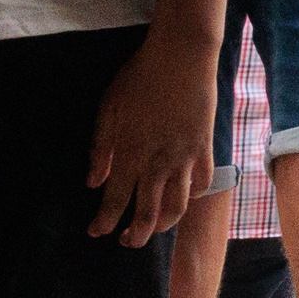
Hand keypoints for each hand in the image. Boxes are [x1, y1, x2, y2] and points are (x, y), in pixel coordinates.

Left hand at [83, 38, 213, 245]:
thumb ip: (100, 148)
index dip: (105, 221)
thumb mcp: (109, 107)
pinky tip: (183, 197)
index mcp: (130, 153)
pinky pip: (202, 183)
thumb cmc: (139, 77)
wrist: (181, 56)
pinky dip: (193, 197)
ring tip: (153, 229)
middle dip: (135, 235)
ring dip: (163, 225)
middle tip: (125, 241)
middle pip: (147, 213)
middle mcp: (158, 163)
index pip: (116, 200)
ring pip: (177, 207)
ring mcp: (185, 158)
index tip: (96, 232)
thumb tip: (93, 182)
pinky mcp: (205, 148)